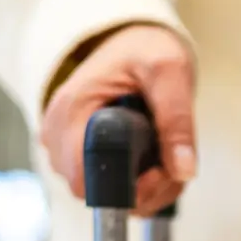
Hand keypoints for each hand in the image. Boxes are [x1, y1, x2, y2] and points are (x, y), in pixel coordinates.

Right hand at [41, 24, 196, 212]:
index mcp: (72, 110)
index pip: (84, 181)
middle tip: (170, 159)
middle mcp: (58, 134)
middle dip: (144, 190)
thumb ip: (177, 120)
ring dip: (147, 189)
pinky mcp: (77, 156)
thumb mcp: (170, 72)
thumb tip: (183, 170)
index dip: (127, 189)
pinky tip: (155, 159)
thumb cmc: (144, 50)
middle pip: (97, 196)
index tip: (159, 169)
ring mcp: (65, 148)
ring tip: (165, 153)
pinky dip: (140, 185)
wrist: (131, 42)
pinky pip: (108, 189)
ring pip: (106, 198)